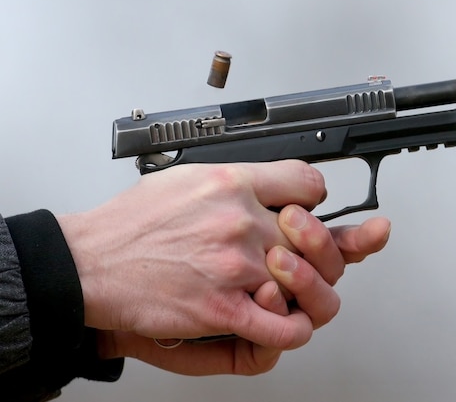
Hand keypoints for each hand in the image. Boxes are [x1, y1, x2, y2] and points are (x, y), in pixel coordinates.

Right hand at [96, 205, 390, 375]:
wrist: (91, 263)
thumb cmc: (133, 223)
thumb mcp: (187, 177)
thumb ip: (237, 181)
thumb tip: (269, 184)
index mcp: (232, 183)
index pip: (307, 183)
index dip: (313, 197)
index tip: (307, 208)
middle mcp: (238, 221)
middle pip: (314, 235)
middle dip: (315, 247)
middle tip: (303, 254)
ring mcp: (234, 266)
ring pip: (308, 281)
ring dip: (307, 288)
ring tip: (292, 287)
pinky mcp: (223, 309)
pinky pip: (284, 326)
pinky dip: (294, 328)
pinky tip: (285, 321)